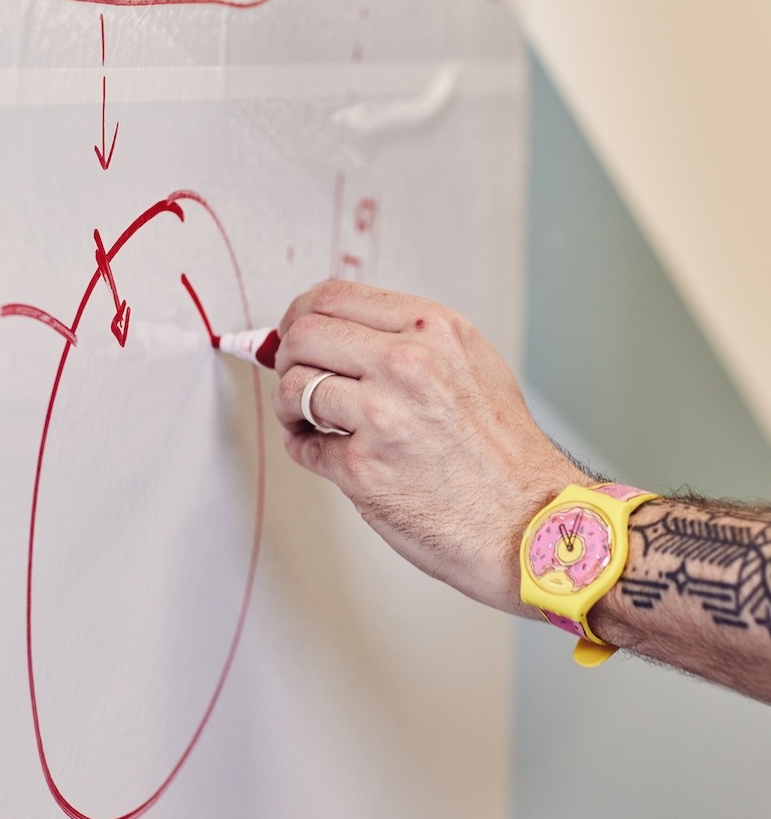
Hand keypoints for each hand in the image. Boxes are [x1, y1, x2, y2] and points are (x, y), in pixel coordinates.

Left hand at [272, 280, 583, 617]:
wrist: (531, 522)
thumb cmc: (504, 452)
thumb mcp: (470, 364)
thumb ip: (405, 340)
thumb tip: (333, 328)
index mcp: (432, 330)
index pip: (333, 296)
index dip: (300, 314)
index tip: (295, 332)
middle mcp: (407, 364)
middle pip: (303, 334)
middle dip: (286, 355)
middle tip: (294, 376)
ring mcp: (382, 415)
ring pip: (292, 387)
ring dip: (291, 406)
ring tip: (310, 420)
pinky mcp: (362, 468)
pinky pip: (304, 445)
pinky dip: (306, 448)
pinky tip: (328, 452)